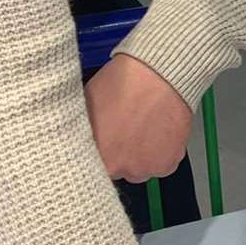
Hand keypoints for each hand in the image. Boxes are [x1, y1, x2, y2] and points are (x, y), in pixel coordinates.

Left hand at [85, 53, 191, 181]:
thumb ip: (81, 132)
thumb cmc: (123, 85)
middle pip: (117, 170)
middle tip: (123, 131)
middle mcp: (122, 170)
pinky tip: (156, 130)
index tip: (101, 144)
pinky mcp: (168, 163)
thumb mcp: (86, 106)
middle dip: (119, 155)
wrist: (159, 74)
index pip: (91, 169)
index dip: (97, 154)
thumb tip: (77, 138)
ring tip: (142, 129)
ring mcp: (146, 168)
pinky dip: (160, 152)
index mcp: (97, 158)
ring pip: (139, 169)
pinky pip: (162, 164)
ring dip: (140, 155)